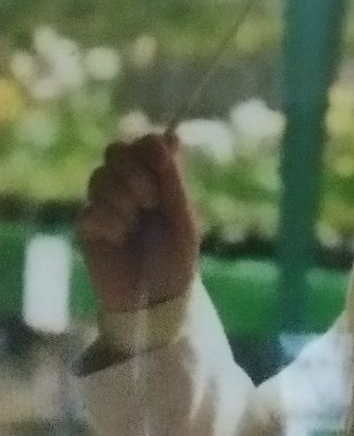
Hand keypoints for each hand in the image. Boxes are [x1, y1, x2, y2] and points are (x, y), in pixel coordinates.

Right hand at [76, 133, 198, 311]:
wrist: (157, 299)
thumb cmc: (177, 261)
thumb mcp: (184, 221)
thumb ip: (174, 182)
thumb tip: (173, 136)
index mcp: (157, 182)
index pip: (144, 144)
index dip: (149, 147)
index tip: (160, 161)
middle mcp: (129, 187)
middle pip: (116, 152)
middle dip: (135, 173)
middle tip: (151, 202)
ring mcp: (105, 204)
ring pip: (101, 177)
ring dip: (124, 201)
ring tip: (135, 226)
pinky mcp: (87, 225)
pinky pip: (91, 208)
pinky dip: (111, 223)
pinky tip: (119, 239)